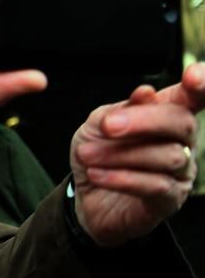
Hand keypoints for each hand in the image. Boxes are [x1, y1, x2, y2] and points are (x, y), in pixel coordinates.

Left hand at [71, 63, 204, 246]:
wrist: (84, 195)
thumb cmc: (98, 153)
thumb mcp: (99, 125)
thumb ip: (122, 109)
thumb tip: (146, 93)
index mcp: (168, 115)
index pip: (193, 97)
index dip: (201, 84)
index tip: (191, 77)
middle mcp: (183, 142)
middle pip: (182, 122)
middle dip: (144, 121)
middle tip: (107, 126)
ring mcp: (181, 172)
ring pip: (168, 156)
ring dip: (120, 154)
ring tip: (86, 155)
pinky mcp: (169, 200)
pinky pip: (156, 186)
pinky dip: (121, 178)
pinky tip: (96, 174)